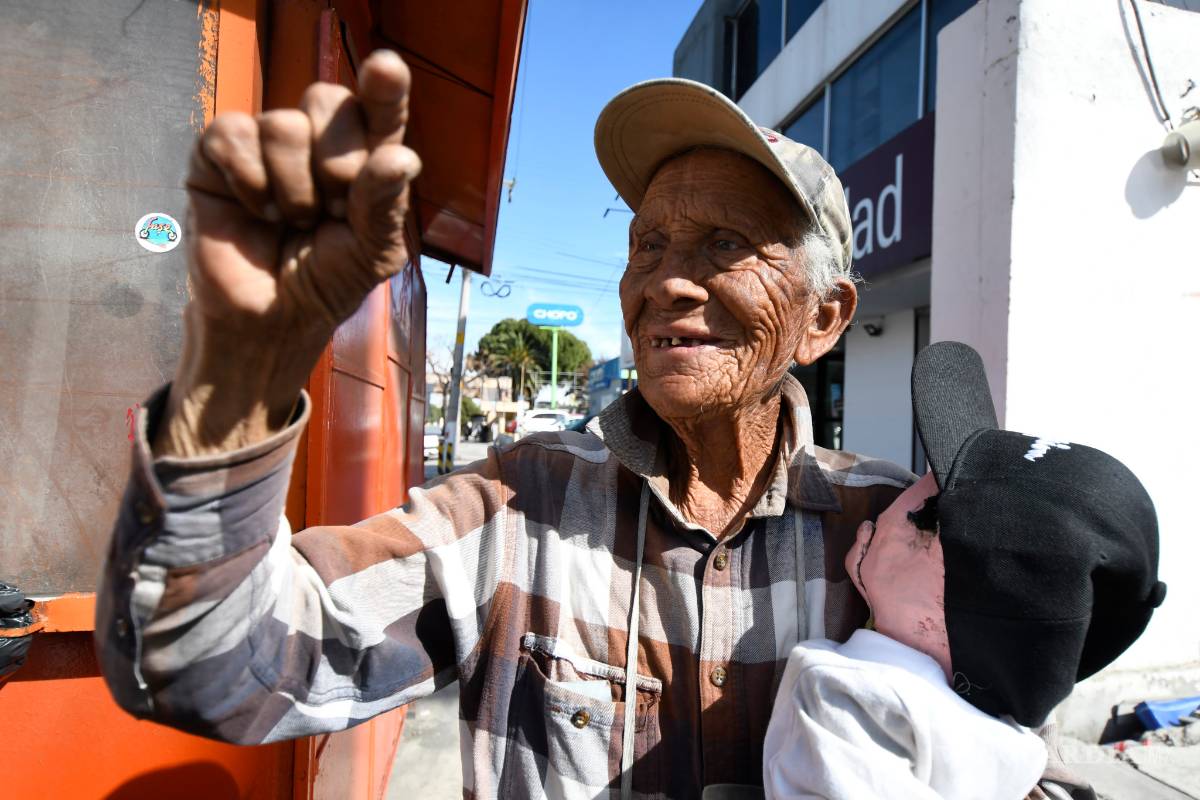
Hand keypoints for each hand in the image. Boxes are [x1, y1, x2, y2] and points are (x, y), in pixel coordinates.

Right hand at [156, 50, 420, 456]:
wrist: (266, 321)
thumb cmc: (325, 285)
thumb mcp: (370, 253)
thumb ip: (385, 205)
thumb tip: (400, 157)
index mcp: (367, 158)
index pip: (380, 110)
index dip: (384, 87)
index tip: (387, 68)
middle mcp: (320, 141)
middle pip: (328, 100)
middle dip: (337, 165)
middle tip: (333, 212)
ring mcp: (268, 143)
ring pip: (283, 124)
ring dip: (293, 188)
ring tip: (291, 222)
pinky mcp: (220, 153)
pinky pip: (233, 134)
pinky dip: (248, 182)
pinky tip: (255, 213)